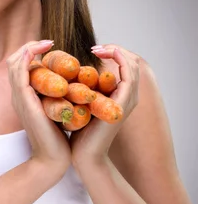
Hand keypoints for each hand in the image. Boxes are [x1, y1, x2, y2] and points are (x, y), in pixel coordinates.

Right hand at [6, 40, 71, 178]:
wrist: (53, 161)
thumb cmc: (59, 140)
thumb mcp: (56, 112)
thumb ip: (57, 98)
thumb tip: (70, 85)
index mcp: (25, 97)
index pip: (20, 67)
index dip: (32, 53)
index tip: (52, 48)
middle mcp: (18, 96)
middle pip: (14, 61)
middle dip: (29, 46)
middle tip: (49, 42)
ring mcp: (19, 99)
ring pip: (14, 64)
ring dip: (29, 49)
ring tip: (47, 44)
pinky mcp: (25, 103)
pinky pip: (20, 75)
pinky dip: (27, 60)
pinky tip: (40, 53)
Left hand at [69, 44, 139, 172]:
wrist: (83, 156)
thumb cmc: (78, 133)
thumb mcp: (82, 104)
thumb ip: (84, 88)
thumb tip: (70, 73)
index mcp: (120, 96)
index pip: (125, 65)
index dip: (112, 53)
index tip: (92, 50)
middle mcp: (128, 97)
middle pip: (131, 61)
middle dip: (114, 48)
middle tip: (94, 47)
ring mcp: (128, 100)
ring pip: (132, 64)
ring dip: (117, 51)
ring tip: (97, 49)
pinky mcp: (123, 103)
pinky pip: (128, 74)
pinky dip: (120, 60)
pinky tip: (103, 55)